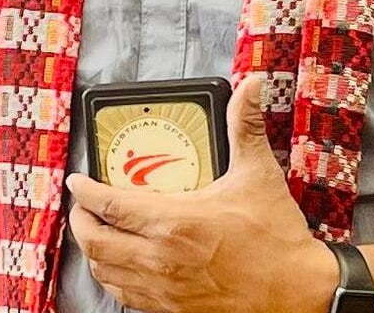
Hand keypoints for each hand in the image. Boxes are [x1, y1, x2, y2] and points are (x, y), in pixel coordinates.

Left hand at [65, 73, 338, 312]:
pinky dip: (114, 279)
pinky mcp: (172, 311)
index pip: (110, 206)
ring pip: (106, 274)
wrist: (298, 293)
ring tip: (97, 234)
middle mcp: (160, 259)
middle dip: (81, 222)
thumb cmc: (276, 236)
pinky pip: (126, 298)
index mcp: (174, 222)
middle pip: (96, 243)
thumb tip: (252, 84)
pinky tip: (122, 267)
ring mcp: (163, 291)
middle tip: (81, 207)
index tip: (76, 180)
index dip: (85, 192)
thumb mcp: (258, 173)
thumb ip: (246, 125)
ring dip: (94, 253)